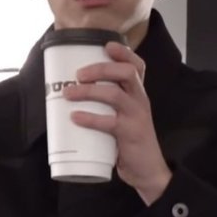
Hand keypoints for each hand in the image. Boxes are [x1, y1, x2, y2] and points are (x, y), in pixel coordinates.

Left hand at [63, 41, 171, 204]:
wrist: (147, 170)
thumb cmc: (130, 141)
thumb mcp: (123, 117)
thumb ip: (107, 105)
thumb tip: (72, 94)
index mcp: (138, 94)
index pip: (137, 66)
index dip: (124, 53)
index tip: (106, 45)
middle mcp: (140, 101)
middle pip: (126, 73)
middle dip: (100, 68)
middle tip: (78, 74)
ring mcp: (137, 117)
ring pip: (115, 94)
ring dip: (89, 91)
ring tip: (69, 93)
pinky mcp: (130, 134)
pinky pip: (109, 122)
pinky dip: (90, 118)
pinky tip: (75, 117)